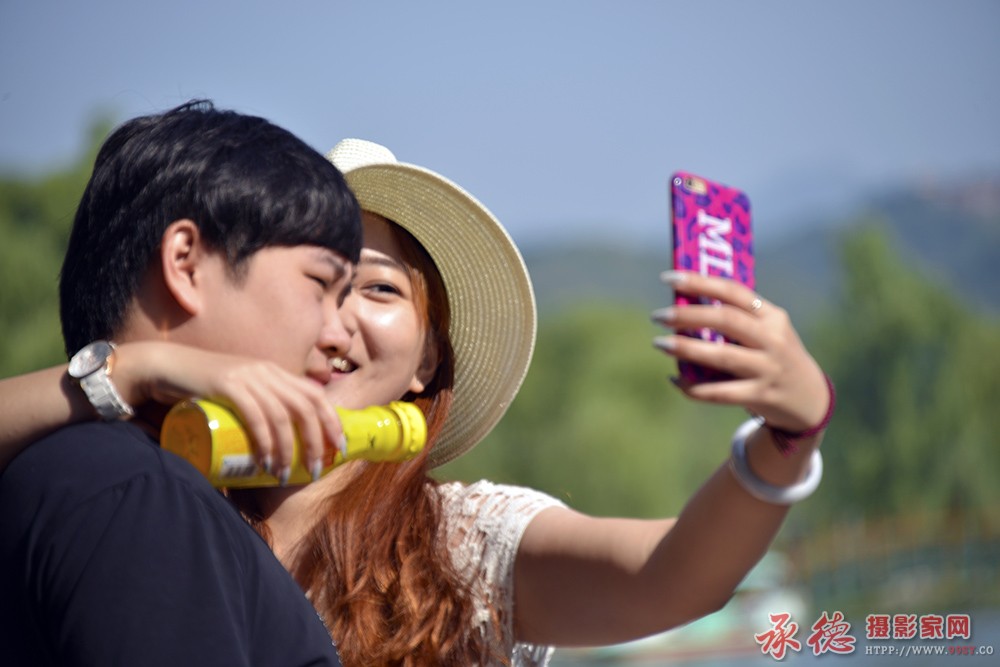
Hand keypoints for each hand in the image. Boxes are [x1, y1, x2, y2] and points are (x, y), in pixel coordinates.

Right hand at [114, 341, 342, 479]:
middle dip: (316, 440)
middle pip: (306, 406)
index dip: (332, 420)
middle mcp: (266, 371)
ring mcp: (247, 376)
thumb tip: (277, 441)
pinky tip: (264, 462)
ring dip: (288, 449)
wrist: (163, 366)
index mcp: (274, 372)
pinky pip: (255, 416)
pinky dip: (264, 441)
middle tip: (315, 469)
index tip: (338, 447)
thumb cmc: (201, 387)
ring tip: (284, 475)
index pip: (315, 394)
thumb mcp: (239, 391)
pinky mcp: (226, 385)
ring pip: (282, 415)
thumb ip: (257, 405)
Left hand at [652, 271, 828, 432]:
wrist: (810, 400)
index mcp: (772, 316)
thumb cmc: (774, 356)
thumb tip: (683, 304)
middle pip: (726, 320)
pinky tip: (674, 380)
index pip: (733, 291)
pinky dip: (694, 388)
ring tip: (659, 343)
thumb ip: (735, 318)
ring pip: (723, 356)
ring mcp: (768, 368)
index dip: (700, 282)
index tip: (669, 278)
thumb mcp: (767, 331)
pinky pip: (721, 392)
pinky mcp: (761, 395)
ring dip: (687, 349)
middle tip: (658, 315)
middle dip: (688, 315)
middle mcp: (773, 339)